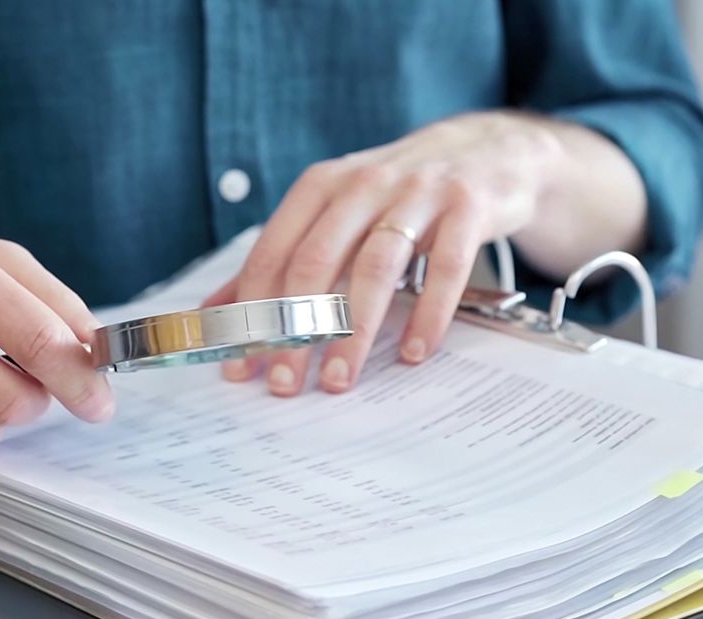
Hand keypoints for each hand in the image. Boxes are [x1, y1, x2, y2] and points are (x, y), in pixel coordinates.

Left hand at [212, 110, 643, 394]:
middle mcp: (364, 184)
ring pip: (375, 267)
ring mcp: (418, 192)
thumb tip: (214, 313)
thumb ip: (281, 259)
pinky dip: (428, 315)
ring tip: (339, 378)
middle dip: (294, 329)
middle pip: (316, 262)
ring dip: (353, 330)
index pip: (274, 254)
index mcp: (321, 187)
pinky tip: (414, 353)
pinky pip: (444, 268)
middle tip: (284, 383)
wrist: (488, 150)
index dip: (252, 312)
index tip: (241, 365)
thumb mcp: (337, 214)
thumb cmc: (398, 195)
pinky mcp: (468, 205)